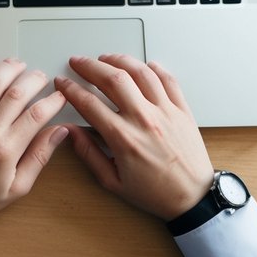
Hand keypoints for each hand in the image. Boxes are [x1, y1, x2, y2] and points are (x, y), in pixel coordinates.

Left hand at [0, 57, 68, 241]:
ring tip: (19, 65)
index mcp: (6, 151)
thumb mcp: (17, 188)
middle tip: (42, 78)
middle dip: (35, 79)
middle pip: (17, 93)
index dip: (53, 101)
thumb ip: (39, 157)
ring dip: (8, 69)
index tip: (59, 97)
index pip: (37, 114)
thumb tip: (59, 133)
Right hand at [56, 54, 212, 220]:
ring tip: (105, 58)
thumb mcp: (113, 181)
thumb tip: (70, 133)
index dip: (71, 89)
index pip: (89, 103)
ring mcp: (165, 111)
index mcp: (124, 138)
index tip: (63, 83)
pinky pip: (168, 80)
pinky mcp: (182, 110)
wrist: (193, 198)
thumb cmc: (155, 193)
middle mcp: (144, 120)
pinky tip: (143, 65)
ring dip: (119, 60)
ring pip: (140, 72)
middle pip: (112, 79)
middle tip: (78, 62)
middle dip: (89, 66)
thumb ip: (89, 154)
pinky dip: (154, 68)